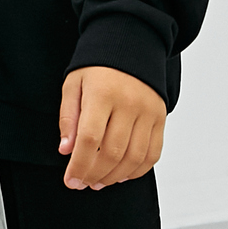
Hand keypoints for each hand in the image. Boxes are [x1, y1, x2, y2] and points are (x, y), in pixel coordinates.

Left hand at [59, 67, 165, 189]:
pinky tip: (122, 174)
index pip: (90, 139)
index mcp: (102, 94)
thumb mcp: (73, 85)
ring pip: (134, 157)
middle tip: (83, 183)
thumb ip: (68, 118)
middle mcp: (129, 104)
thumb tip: (66, 149)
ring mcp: (148, 111)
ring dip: (115, 176)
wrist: (131, 45)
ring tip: (100, 181)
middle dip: (95, 175)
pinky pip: (153, 153)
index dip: (79, 165)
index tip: (71, 180)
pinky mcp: (160, 117)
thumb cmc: (98, 67)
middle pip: (113, 152)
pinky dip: (138, 170)